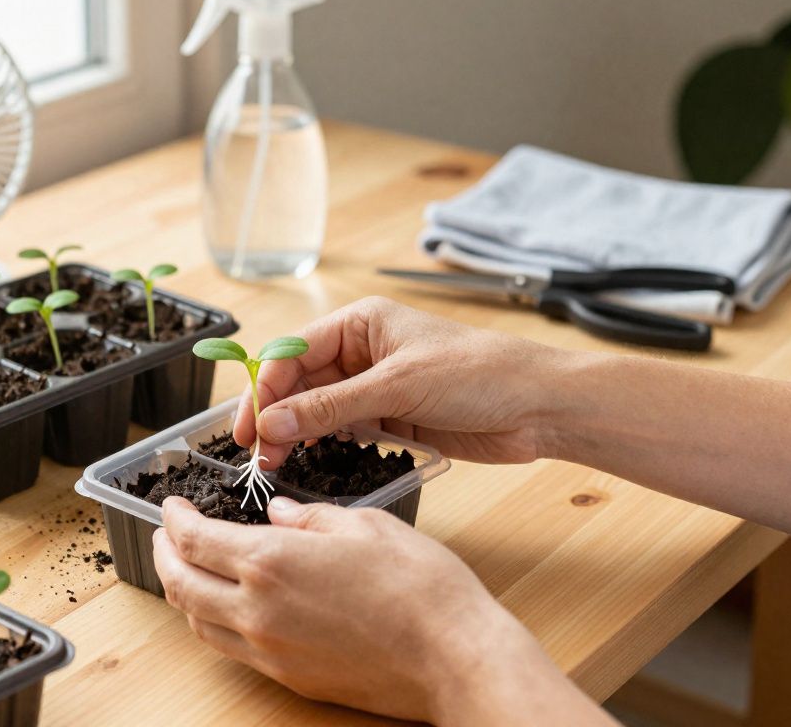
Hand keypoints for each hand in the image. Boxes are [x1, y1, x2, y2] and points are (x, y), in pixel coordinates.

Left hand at [154, 496, 610, 724]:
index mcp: (270, 561)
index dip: (172, 519)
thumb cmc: (419, 586)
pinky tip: (230, 604)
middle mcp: (257, 610)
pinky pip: (231, 647)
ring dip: (184, 591)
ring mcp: (270, 650)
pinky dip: (215, 620)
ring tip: (191, 568)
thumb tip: (279, 513)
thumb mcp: (364, 524)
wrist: (453, 656)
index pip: (192, 539)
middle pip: (179, 584)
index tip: (171, 505)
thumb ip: (309, 516)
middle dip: (164, 554)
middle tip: (167, 534)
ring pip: (198, 622)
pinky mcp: (289, 677)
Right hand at [234, 296, 565, 466]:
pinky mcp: (391, 421)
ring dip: (296, 437)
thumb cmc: (481, 372)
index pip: (292, 353)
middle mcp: (362, 352)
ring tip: (278, 467)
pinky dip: (325, 449)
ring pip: (317, 412)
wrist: (541, 407)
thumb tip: (274, 423)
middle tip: (258, 457)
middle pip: (299, 384)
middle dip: (276, 417)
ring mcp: (376, 388)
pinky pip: (343, 433)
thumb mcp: (398, 386)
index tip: (250, 428)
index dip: (265, 389)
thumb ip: (331, 407)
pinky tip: (312, 466)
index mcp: (360, 323)